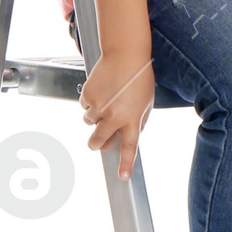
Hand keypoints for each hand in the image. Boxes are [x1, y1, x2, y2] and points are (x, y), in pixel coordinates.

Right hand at [79, 52, 154, 180]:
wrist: (125, 54)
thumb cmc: (139, 78)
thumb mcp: (146, 104)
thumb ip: (137, 122)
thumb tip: (125, 136)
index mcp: (131, 119)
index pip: (128, 147)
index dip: (125, 164)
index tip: (123, 177)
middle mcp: (113, 116)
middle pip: (97, 141)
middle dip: (96, 143)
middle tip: (98, 141)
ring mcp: (98, 107)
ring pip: (89, 122)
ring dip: (95, 117)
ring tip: (107, 99)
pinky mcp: (87, 96)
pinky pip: (84, 107)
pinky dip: (90, 103)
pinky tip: (101, 91)